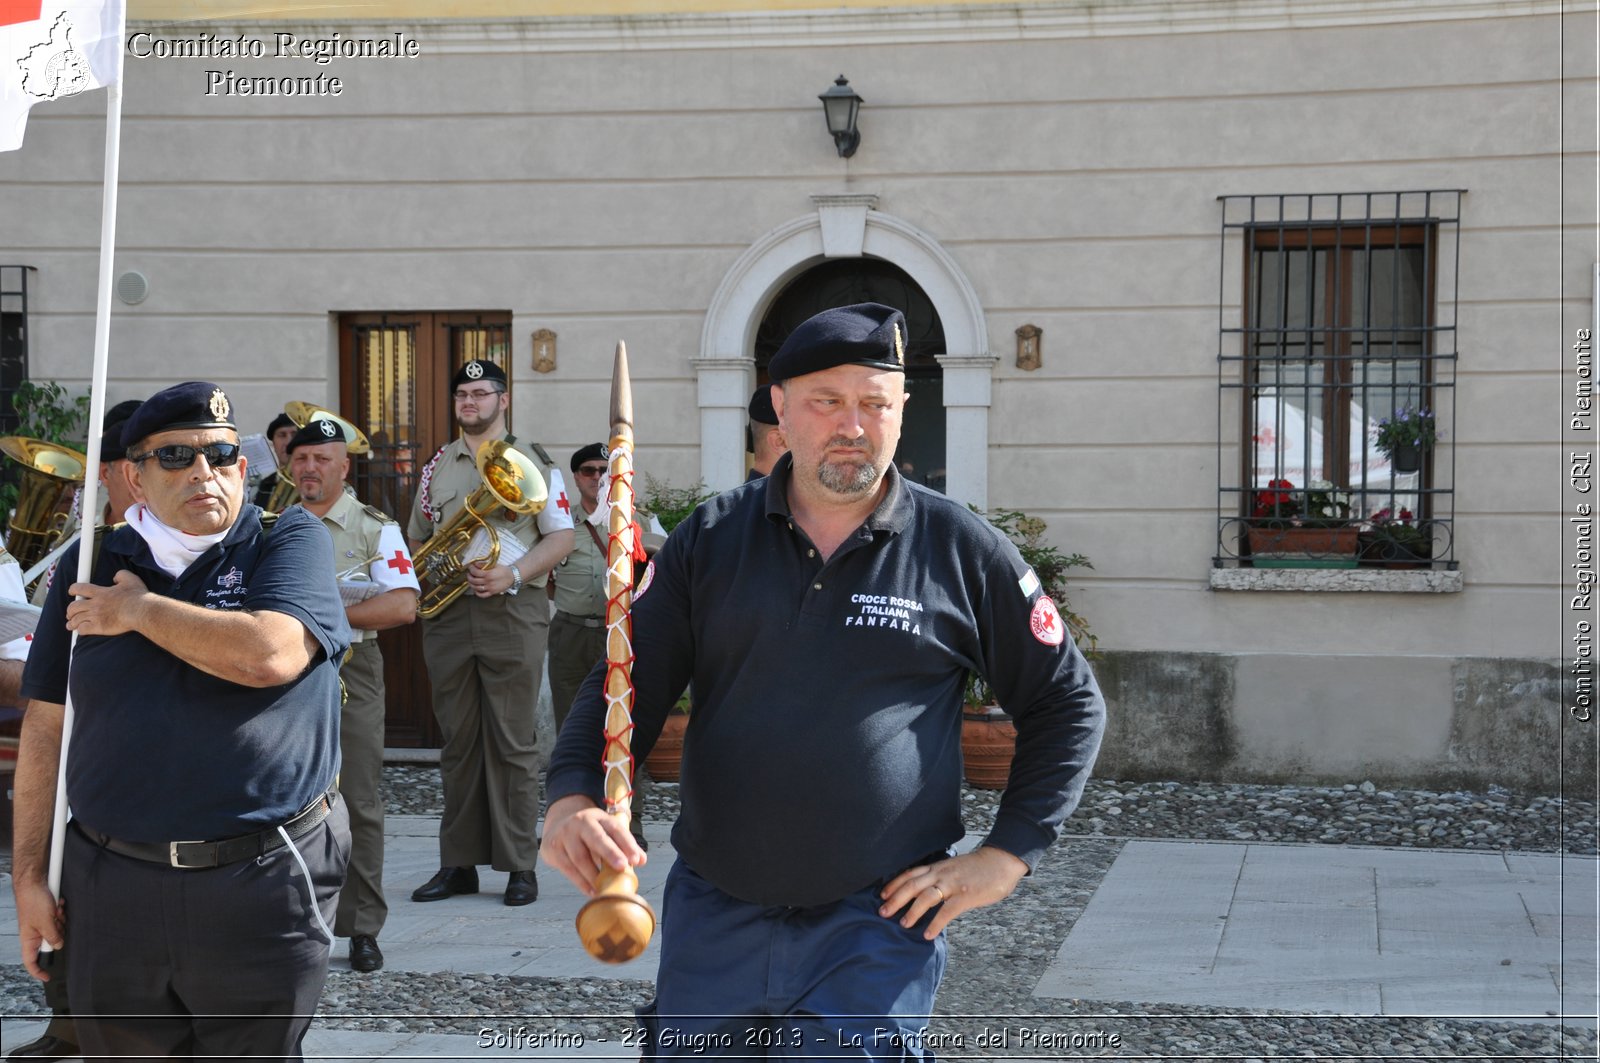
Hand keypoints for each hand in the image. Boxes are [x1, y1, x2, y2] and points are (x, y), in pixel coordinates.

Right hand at [15, 878, 63, 980]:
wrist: (34, 882)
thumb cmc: (33, 901)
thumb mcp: (46, 921)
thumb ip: (52, 936)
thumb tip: (58, 945)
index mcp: (28, 939)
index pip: (30, 961)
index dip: (38, 971)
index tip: (48, 977)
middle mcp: (34, 933)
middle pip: (51, 942)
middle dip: (58, 933)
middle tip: (57, 921)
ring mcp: (41, 923)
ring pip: (57, 929)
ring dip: (60, 920)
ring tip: (56, 909)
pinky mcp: (47, 914)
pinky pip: (58, 918)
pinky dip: (60, 912)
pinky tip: (58, 904)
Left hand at [65, 569, 149, 636]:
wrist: (141, 611)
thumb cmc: (137, 597)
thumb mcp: (131, 579)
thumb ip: (121, 575)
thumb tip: (115, 577)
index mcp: (101, 592)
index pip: (80, 588)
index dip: (73, 590)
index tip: (72, 592)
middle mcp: (95, 604)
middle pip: (73, 606)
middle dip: (69, 610)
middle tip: (70, 613)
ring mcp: (96, 616)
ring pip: (75, 619)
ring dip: (71, 622)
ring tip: (71, 625)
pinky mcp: (99, 627)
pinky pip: (83, 629)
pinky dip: (80, 630)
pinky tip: (81, 631)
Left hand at [465, 561, 514, 597]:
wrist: (512, 577)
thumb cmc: (503, 570)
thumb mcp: (494, 565)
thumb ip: (484, 564)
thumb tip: (475, 564)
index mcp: (488, 574)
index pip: (475, 572)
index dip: (471, 569)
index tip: (470, 567)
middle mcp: (488, 582)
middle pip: (474, 580)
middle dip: (469, 576)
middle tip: (469, 574)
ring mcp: (490, 588)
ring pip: (476, 588)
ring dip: (471, 584)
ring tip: (471, 581)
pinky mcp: (492, 592)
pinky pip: (482, 595)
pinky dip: (477, 593)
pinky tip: (476, 589)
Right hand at [541, 794, 645, 897]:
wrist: (557, 826)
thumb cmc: (588, 834)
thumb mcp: (605, 832)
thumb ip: (623, 845)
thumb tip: (641, 861)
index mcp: (598, 817)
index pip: (615, 829)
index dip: (627, 844)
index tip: (636, 860)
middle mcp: (580, 823)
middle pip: (596, 838)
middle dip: (611, 853)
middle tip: (622, 867)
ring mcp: (565, 835)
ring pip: (580, 857)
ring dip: (594, 875)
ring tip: (606, 888)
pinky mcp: (554, 849)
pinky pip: (568, 869)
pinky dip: (581, 882)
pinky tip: (592, 890)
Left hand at [878, 845, 1027, 940]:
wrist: (1001, 861)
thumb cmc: (978, 867)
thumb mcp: (954, 867)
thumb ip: (941, 877)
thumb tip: (928, 891)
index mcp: (938, 867)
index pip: (910, 873)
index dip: (894, 884)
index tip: (882, 895)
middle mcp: (941, 874)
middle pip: (912, 885)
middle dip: (895, 899)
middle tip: (882, 913)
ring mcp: (953, 884)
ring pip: (926, 897)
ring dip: (912, 911)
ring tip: (903, 924)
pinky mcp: (965, 896)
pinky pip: (947, 911)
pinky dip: (935, 924)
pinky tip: (928, 934)